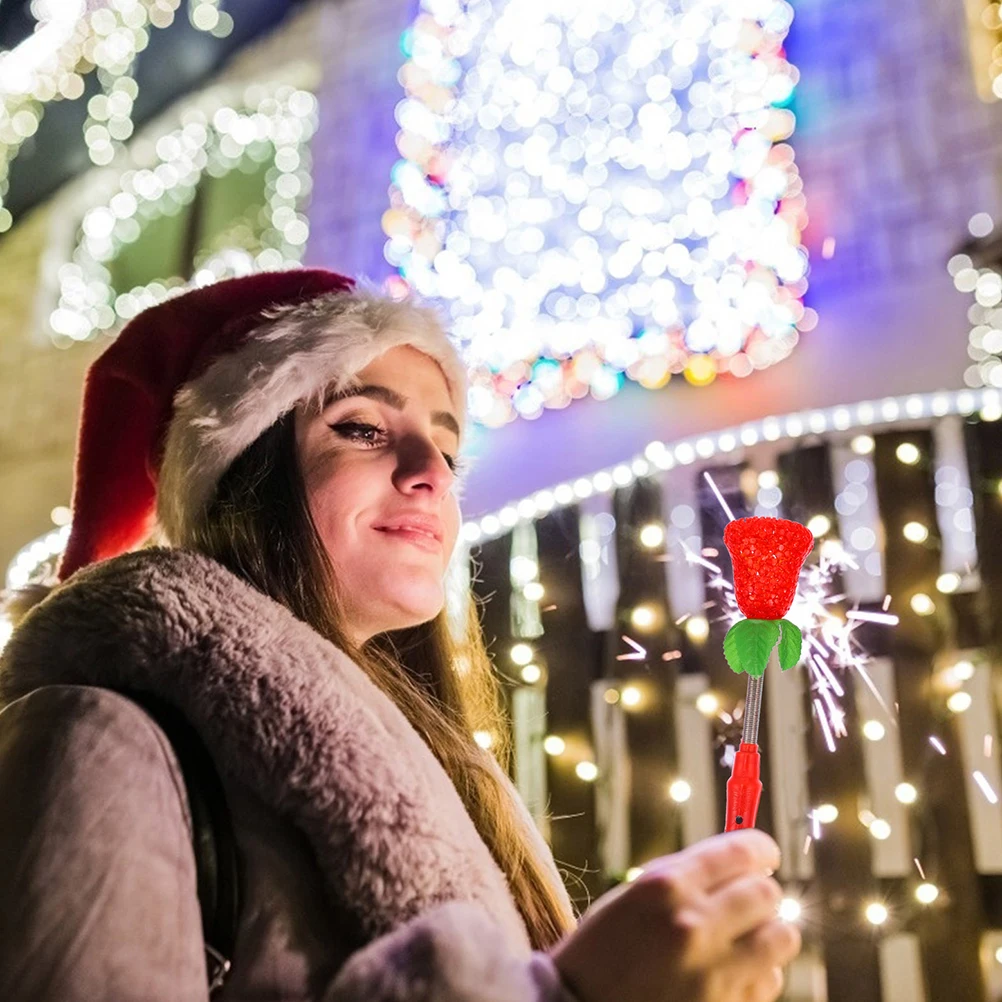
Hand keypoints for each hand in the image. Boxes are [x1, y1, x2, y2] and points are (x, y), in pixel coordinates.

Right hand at [548, 830, 799, 1001]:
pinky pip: (769, 982)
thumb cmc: (601, 949)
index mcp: (666, 887)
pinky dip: (758, 973)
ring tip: (747, 936)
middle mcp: (694, 926)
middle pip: (767, 893)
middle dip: (761, 891)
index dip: (761, 848)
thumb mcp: (633, 896)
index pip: (740, 852)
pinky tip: (730, 971)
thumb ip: (683, 876)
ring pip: (782, 938)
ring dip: (769, 932)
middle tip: (749, 898)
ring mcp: (713, 973)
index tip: (765, 853)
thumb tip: (737, 860)